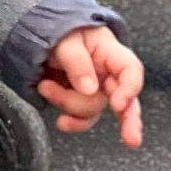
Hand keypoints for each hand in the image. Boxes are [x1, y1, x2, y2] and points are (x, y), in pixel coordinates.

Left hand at [37, 25, 143, 147]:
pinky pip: (81, 117)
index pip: (130, 70)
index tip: (118, 104)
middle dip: (129, 121)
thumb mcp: (65, 39)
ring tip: (45, 87)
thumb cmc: (59, 30)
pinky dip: (71, 121)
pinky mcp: (80, 100)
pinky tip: (61, 121)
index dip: (129, 89)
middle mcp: (107, 74)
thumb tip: (89, 89)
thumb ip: (77, 61)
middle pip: (125, 100)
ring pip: (93, 109)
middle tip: (132, 140)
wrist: (38, 32)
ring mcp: (95, 89)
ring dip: (69, 105)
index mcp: (110, 52)